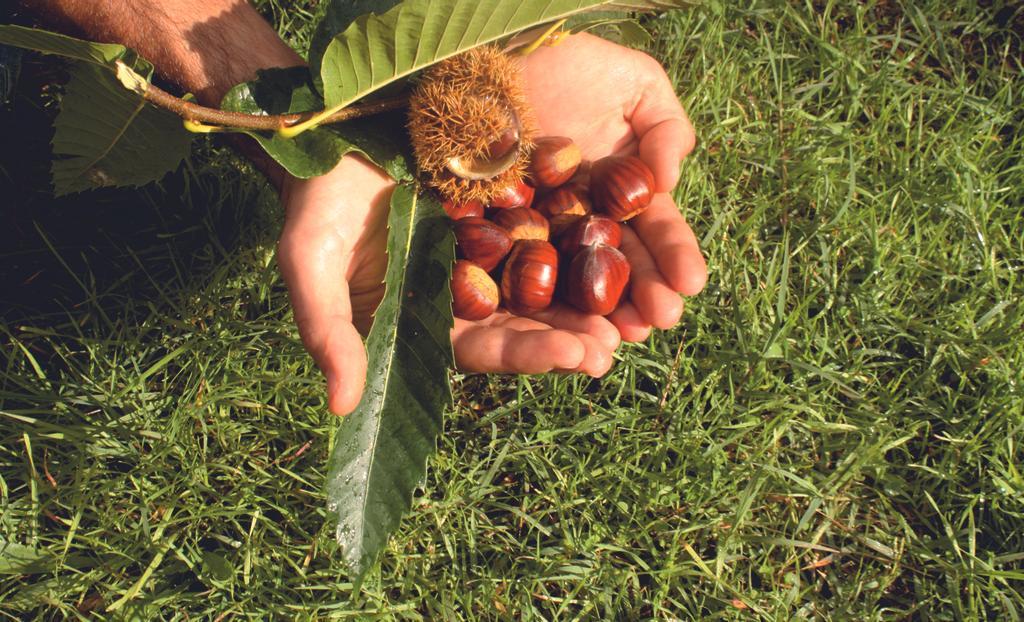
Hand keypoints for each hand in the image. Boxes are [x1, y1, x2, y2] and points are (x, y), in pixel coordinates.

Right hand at [278, 156, 618, 415]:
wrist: (330, 130)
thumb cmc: (314, 202)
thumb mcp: (311, 263)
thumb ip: (328, 332)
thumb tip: (342, 408)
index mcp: (425, 318)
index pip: (481, 348)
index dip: (526, 354)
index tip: (572, 356)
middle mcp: (463, 291)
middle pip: (525, 322)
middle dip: (568, 336)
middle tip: (614, 345)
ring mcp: (487, 248)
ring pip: (545, 281)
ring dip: (584, 297)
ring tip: (630, 311)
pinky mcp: (504, 205)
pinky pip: (549, 223)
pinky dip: (581, 235)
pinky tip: (618, 239)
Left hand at [522, 33, 706, 340]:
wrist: (502, 57)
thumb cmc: (575, 68)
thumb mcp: (637, 86)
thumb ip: (666, 130)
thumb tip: (668, 181)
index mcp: (622, 196)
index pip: (655, 232)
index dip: (674, 257)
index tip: (691, 283)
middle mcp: (585, 223)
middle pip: (617, 266)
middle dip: (643, 296)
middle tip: (660, 320)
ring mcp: (539, 233)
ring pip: (571, 282)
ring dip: (596, 314)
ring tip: (617, 339)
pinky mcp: (492, 235)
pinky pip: (512, 272)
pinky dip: (531, 300)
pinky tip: (550, 325)